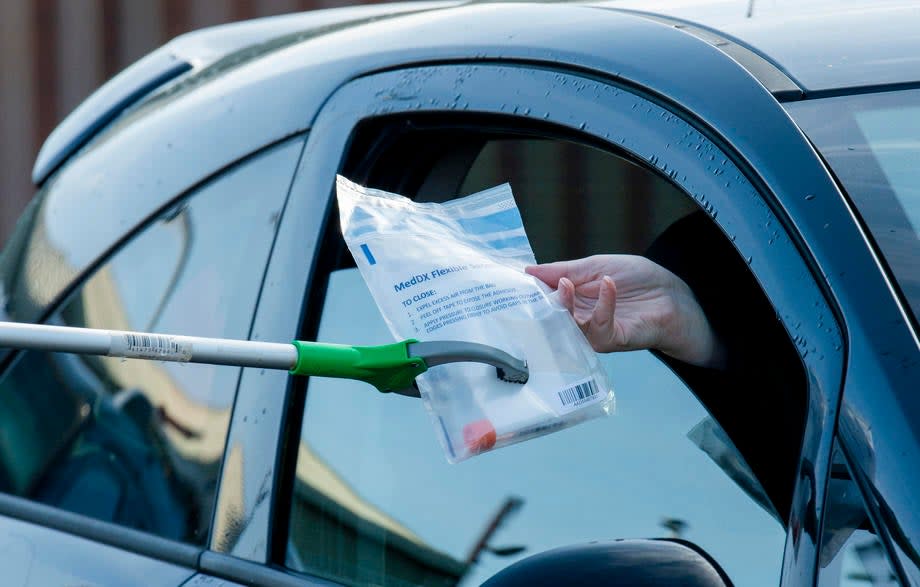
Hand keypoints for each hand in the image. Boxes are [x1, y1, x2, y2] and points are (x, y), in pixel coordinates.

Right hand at [526, 255, 725, 368]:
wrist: (674, 295)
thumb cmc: (638, 280)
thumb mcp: (596, 265)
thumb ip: (564, 270)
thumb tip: (529, 270)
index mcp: (571, 300)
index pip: (542, 297)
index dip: (529, 290)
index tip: (514, 279)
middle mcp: (578, 319)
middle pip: (549, 316)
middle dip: (540, 301)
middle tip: (534, 285)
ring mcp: (594, 331)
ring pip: (568, 326)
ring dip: (565, 304)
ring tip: (568, 283)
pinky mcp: (613, 339)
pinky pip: (599, 327)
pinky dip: (602, 304)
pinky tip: (607, 284)